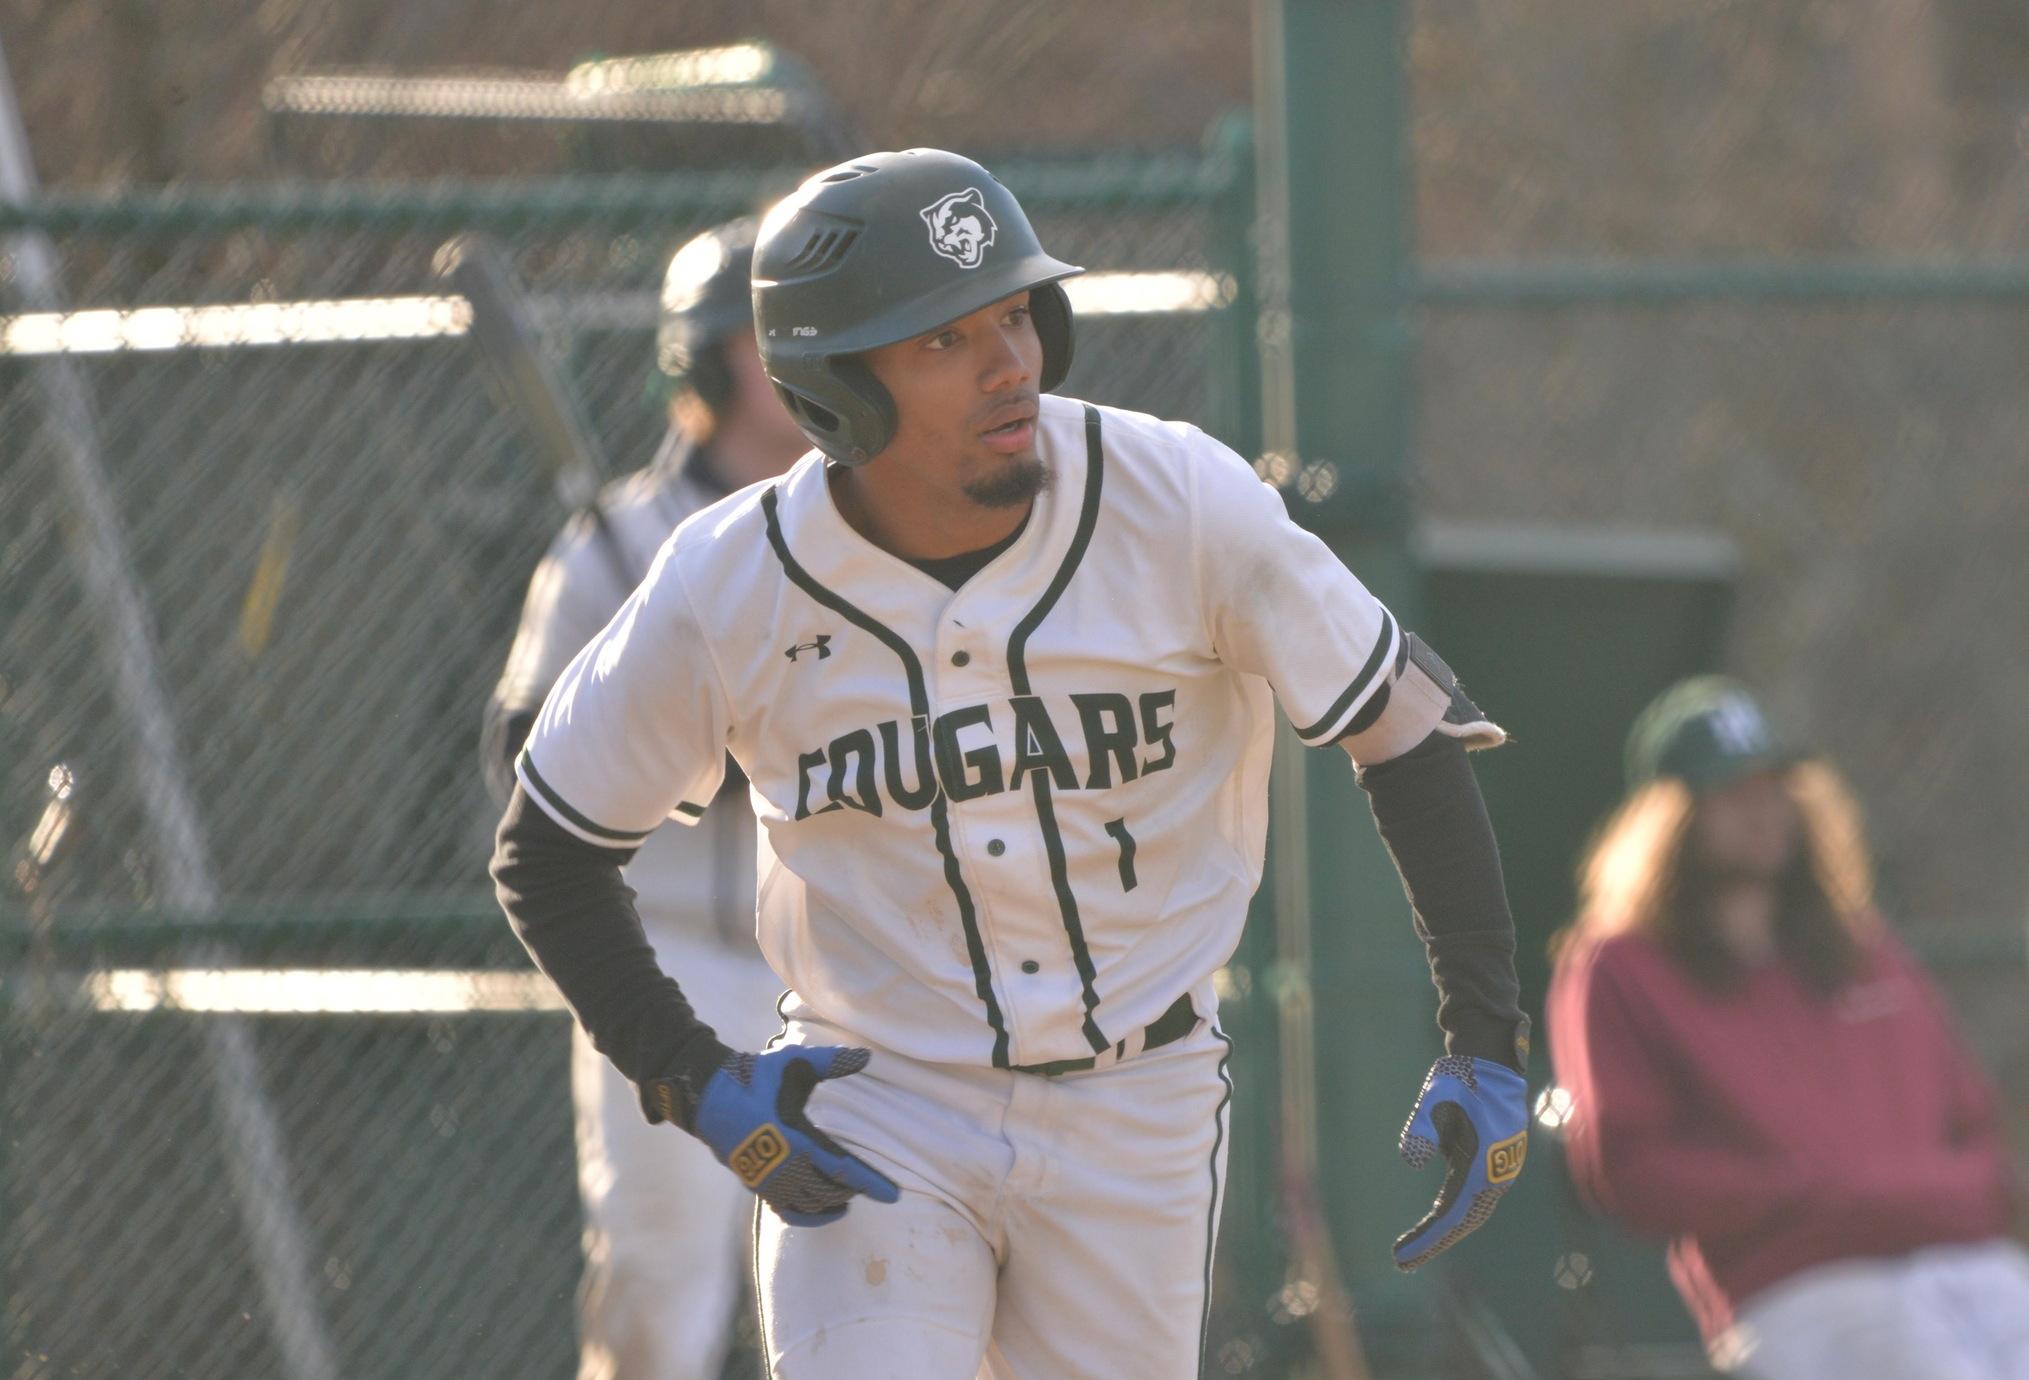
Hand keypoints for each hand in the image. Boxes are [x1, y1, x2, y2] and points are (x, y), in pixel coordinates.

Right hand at [689, 1044, 900, 1225]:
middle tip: (873, 1185)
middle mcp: (782, 1165)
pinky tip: (824, 1210)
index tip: (893, 1195)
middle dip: (853, 1190)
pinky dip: (810, 1216)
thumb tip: (868, 1055)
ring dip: (833, 1204)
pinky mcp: (757, 1186)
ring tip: (851, 1195)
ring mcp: (768, 1180)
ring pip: (810, 1205)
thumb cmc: (756, 1079)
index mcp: (795, 1136)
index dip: (870, 1183)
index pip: (841, 1168)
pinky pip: (789, 1211)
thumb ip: (831, 1062)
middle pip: (829, 1191)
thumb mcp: (793, 1064)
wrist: (710, 1097)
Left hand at [1392, 1056, 1527, 1270]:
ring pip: (1469, 1213)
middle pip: (1462, 1221)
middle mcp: (1495, 1175)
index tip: (1401, 1254)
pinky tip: (1433, 1219)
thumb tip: (1410, 1158)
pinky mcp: (1490, 1164)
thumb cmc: (1461, 1078)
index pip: (1452, 1215)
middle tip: (1401, 1261)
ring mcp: (1496, 1171)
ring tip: (1412, 1248)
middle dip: (1433, 1243)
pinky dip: (1450, 1212)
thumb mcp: (1435, 1097)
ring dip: (1442, 1231)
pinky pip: (1470, 1197)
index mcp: (1482, 1164)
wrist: (1490, 1060)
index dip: (1428, 1239)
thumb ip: (1422, 1127)